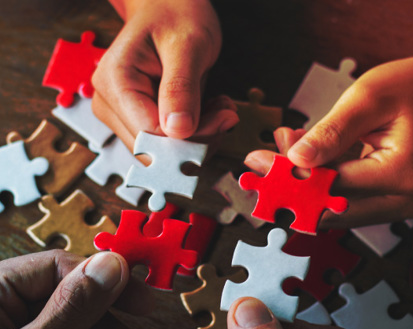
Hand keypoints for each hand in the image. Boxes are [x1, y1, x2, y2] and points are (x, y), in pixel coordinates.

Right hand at [92, 0, 238, 150]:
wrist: (168, 7)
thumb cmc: (176, 15)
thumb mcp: (187, 45)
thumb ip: (181, 88)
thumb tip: (178, 131)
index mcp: (116, 83)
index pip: (152, 134)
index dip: (191, 137)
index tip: (223, 119)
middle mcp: (110, 104)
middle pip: (155, 149)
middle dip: (196, 139)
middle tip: (225, 114)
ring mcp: (121, 115)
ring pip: (163, 152)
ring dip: (198, 137)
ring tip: (219, 108)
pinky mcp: (136, 120)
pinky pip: (167, 143)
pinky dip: (194, 133)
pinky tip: (209, 111)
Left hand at [245, 50, 412, 227]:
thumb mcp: (369, 98)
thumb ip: (331, 132)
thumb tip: (295, 159)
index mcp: (401, 174)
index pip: (329, 187)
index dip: (288, 177)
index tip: (257, 163)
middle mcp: (402, 200)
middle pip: (330, 209)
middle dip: (290, 189)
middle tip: (261, 169)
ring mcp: (397, 205)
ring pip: (334, 208)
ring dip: (303, 186)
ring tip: (280, 155)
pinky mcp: (389, 200)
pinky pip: (346, 199)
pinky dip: (320, 182)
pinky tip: (303, 158)